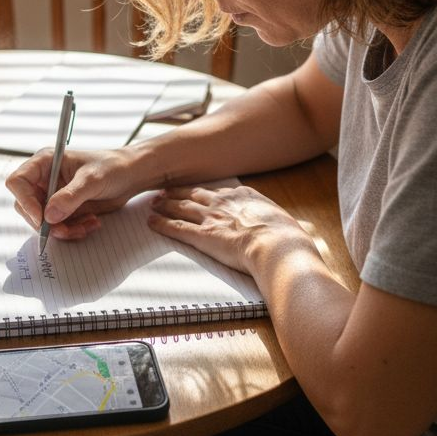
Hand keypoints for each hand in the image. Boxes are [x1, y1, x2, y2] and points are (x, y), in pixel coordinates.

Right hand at [5, 148, 147, 240]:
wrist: (130, 176)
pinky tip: (90, 224)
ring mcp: (52, 196)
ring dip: (61, 230)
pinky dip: (72, 231)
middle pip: (26, 206)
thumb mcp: (92, 180)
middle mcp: (44, 179)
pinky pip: (57, 227)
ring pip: (41, 221)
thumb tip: (49, 216)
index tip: (41, 218)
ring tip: (85, 226)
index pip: (18, 182)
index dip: (25, 201)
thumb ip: (70, 197)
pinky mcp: (63, 210)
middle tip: (65, 230)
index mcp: (45, 162)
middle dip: (45, 222)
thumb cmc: (112, 168)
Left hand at [148, 184, 313, 274]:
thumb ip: (268, 219)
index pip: (218, 191)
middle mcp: (224, 202)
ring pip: (180, 207)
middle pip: (194, 195)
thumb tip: (273, 227)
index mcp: (244, 196)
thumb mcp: (278, 220)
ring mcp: (211, 217)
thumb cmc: (285, 237)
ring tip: (153, 203)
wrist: (277, 244)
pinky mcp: (202, 236)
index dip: (203, 192)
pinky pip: (175, 227)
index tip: (195, 191)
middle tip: (165, 191)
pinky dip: (161, 224)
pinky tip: (151, 222)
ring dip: (165, 205)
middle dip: (178, 193)